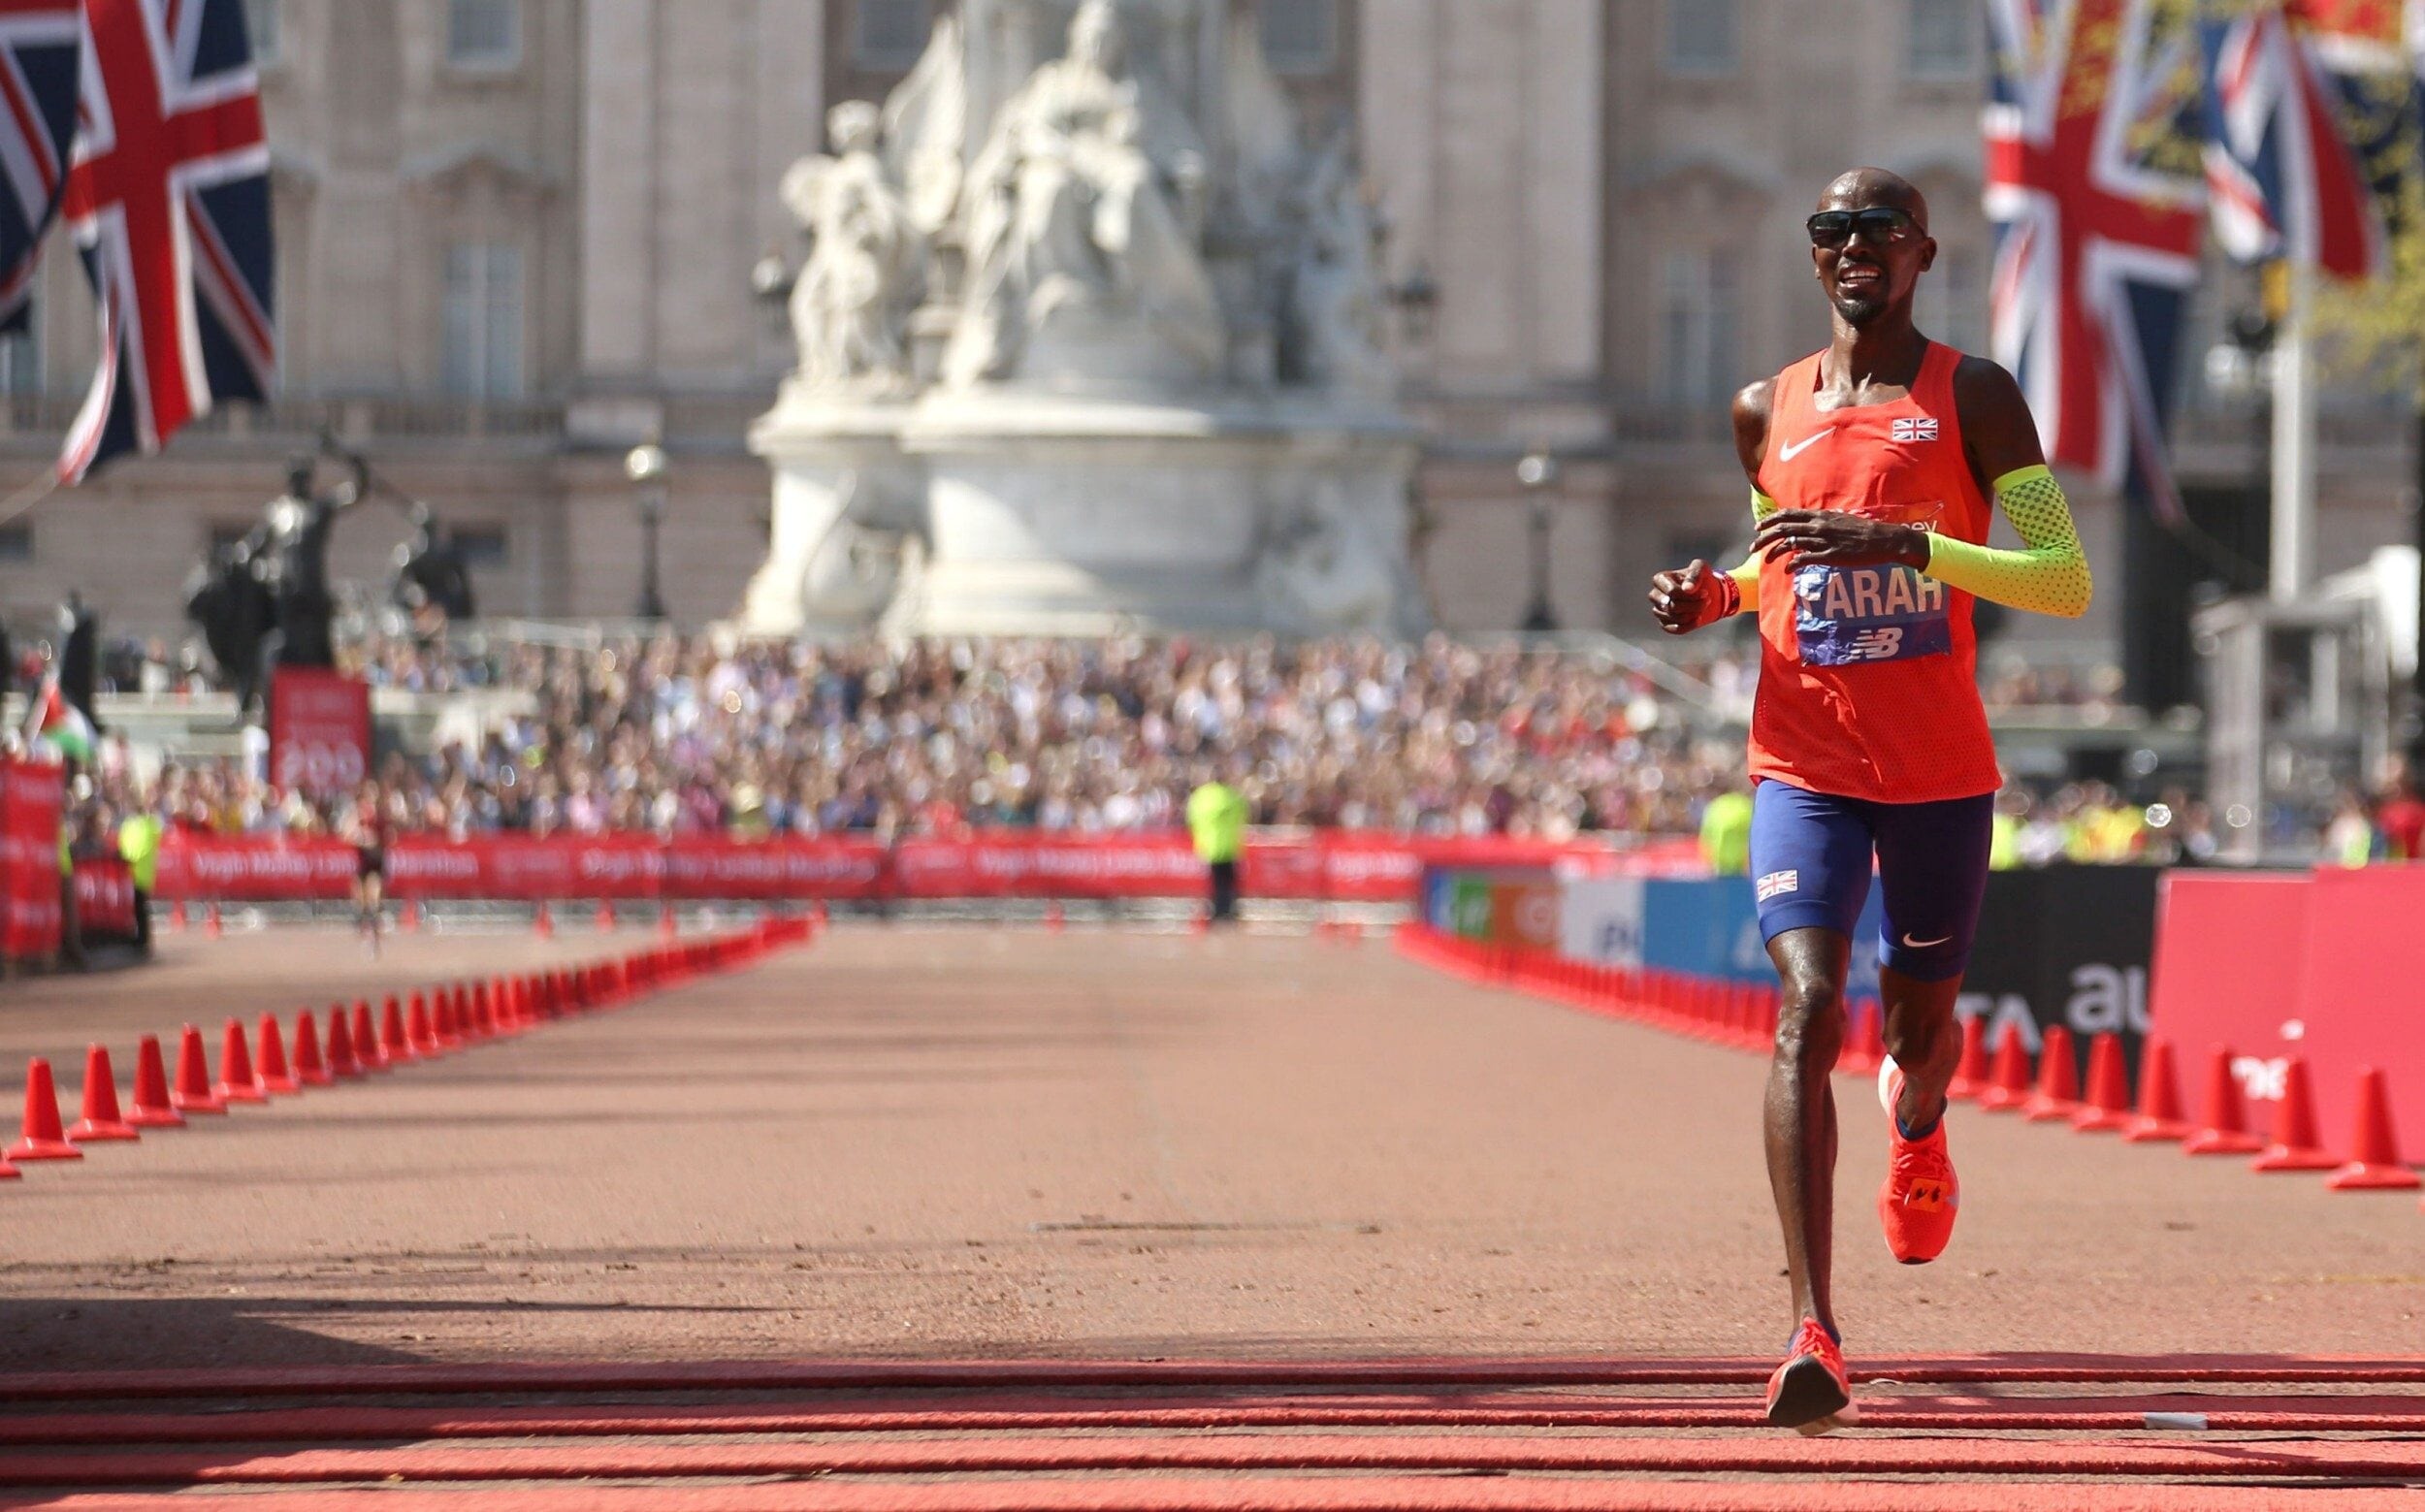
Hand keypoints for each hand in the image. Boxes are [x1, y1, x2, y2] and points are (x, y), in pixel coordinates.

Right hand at [1648, 559, 1721, 635]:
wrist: (1709, 593)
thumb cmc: (1702, 577)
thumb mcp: (1702, 568)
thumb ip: (1695, 574)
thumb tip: (1687, 589)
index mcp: (1660, 579)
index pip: (1671, 592)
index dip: (1690, 595)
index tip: (1705, 593)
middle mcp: (1655, 595)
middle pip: (1671, 606)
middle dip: (1692, 606)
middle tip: (1707, 600)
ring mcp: (1659, 610)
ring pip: (1674, 618)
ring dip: (1693, 614)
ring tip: (1703, 607)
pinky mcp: (1665, 624)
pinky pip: (1675, 629)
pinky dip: (1689, 625)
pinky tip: (1698, 619)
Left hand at [1749, 509, 1928, 568]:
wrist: (1883, 539)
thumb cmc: (1862, 531)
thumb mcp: (1839, 520)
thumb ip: (1822, 522)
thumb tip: (1807, 526)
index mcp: (1820, 515)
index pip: (1788, 514)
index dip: (1770, 520)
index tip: (1758, 528)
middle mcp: (1819, 525)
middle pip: (1783, 528)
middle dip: (1764, 538)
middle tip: (1753, 547)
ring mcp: (1824, 540)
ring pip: (1791, 543)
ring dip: (1775, 552)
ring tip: (1767, 561)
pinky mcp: (1831, 556)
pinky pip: (1805, 559)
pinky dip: (1792, 564)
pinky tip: (1787, 570)